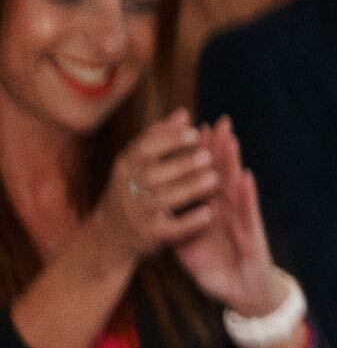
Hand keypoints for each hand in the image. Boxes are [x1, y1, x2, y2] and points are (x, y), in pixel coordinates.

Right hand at [90, 115, 220, 262]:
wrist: (111, 231)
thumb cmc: (133, 187)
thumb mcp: (139, 162)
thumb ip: (161, 138)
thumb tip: (184, 112)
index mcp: (126, 166)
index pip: (144, 149)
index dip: (169, 140)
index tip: (195, 133)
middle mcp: (127, 188)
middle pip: (153, 174)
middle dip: (182, 164)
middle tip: (208, 156)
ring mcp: (136, 212)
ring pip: (163, 199)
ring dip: (189, 188)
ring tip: (214, 179)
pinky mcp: (148, 234)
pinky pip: (170, 228)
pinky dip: (189, 221)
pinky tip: (208, 213)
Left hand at [172, 121, 291, 317]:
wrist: (242, 293)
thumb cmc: (217, 269)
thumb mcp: (190, 246)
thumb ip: (179, 225)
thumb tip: (160, 210)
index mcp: (214, 210)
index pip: (207, 176)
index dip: (201, 154)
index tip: (194, 129)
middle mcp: (230, 210)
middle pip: (224, 174)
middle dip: (221, 148)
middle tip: (219, 121)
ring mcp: (242, 220)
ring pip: (237, 187)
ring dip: (234, 163)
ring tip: (232, 139)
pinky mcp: (252, 235)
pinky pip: (247, 214)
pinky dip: (247, 195)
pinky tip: (246, 177)